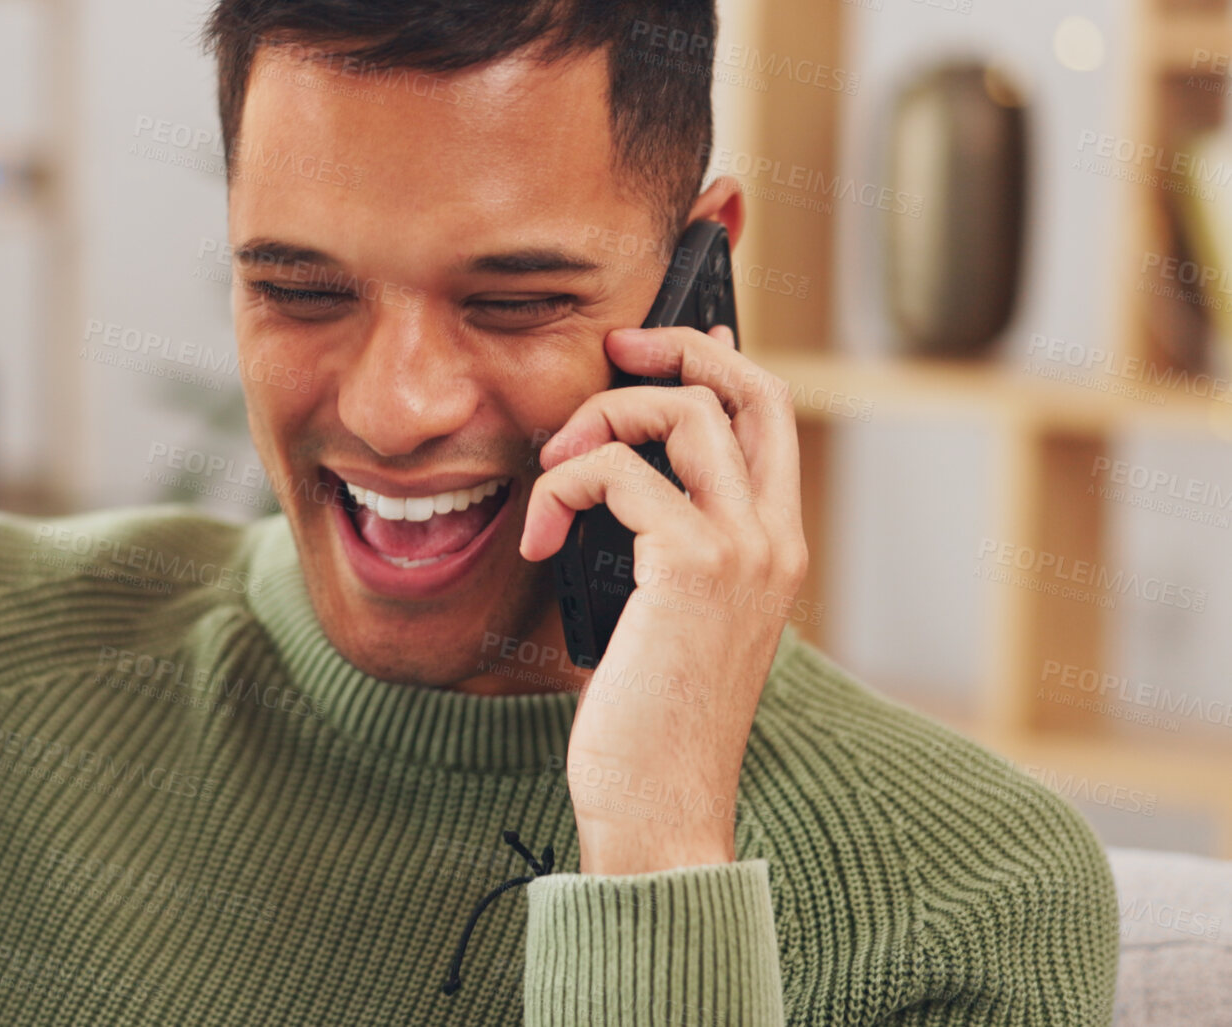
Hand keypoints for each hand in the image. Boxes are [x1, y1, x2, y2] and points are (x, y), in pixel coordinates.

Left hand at [518, 324, 807, 874]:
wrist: (660, 807)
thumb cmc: (649, 723)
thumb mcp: (663, 617)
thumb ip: (660, 544)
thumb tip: (622, 477)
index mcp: (775, 550)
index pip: (769, 417)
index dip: (717, 361)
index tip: (657, 345)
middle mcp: (775, 540)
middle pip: (744, 389)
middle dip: (669, 352)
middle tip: (607, 355)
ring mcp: (743, 551)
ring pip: (683, 413)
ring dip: (598, 421)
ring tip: (553, 472)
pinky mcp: (692, 565)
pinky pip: (618, 472)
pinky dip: (562, 487)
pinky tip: (539, 542)